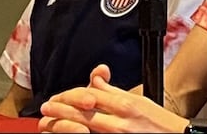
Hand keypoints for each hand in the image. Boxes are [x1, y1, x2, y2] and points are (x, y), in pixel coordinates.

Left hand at [38, 66, 187, 132]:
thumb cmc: (161, 121)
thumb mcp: (139, 100)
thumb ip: (114, 91)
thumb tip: (97, 79)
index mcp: (126, 103)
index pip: (91, 94)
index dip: (70, 94)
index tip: (58, 97)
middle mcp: (121, 119)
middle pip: (84, 110)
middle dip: (61, 109)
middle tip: (45, 108)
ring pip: (85, 126)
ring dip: (64, 124)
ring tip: (48, 122)